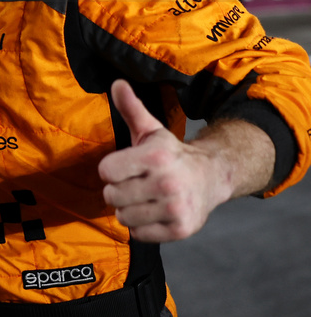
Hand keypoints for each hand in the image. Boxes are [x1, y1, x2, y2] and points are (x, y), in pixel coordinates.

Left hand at [97, 80, 231, 242]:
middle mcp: (167, 183)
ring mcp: (175, 208)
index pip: (105, 171)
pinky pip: (138, 233)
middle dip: (118, 190)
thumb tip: (116, 83)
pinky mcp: (180, 230)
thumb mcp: (151, 130)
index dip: (111, 169)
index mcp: (156, 156)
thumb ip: (131, 108)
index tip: (125, 167)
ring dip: (128, 209)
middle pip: (111, 196)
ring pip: (123, 217)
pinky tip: (154, 212)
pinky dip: (142, 226)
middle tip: (136, 184)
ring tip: (144, 198)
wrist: (211, 178)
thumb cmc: (171, 154)